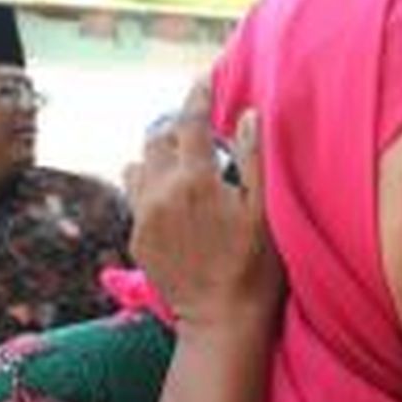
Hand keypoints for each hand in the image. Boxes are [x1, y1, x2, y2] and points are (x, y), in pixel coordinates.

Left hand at [125, 78, 282, 334]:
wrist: (222, 320)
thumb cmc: (256, 267)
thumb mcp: (264, 211)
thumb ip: (254, 158)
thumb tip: (247, 114)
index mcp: (195, 180)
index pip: (189, 122)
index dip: (198, 97)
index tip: (204, 81)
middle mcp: (161, 192)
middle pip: (157, 139)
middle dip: (177, 130)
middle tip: (199, 134)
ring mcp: (144, 216)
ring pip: (138, 166)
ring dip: (158, 159)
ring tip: (180, 167)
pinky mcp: (137, 238)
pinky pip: (137, 198)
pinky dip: (152, 189)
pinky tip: (174, 203)